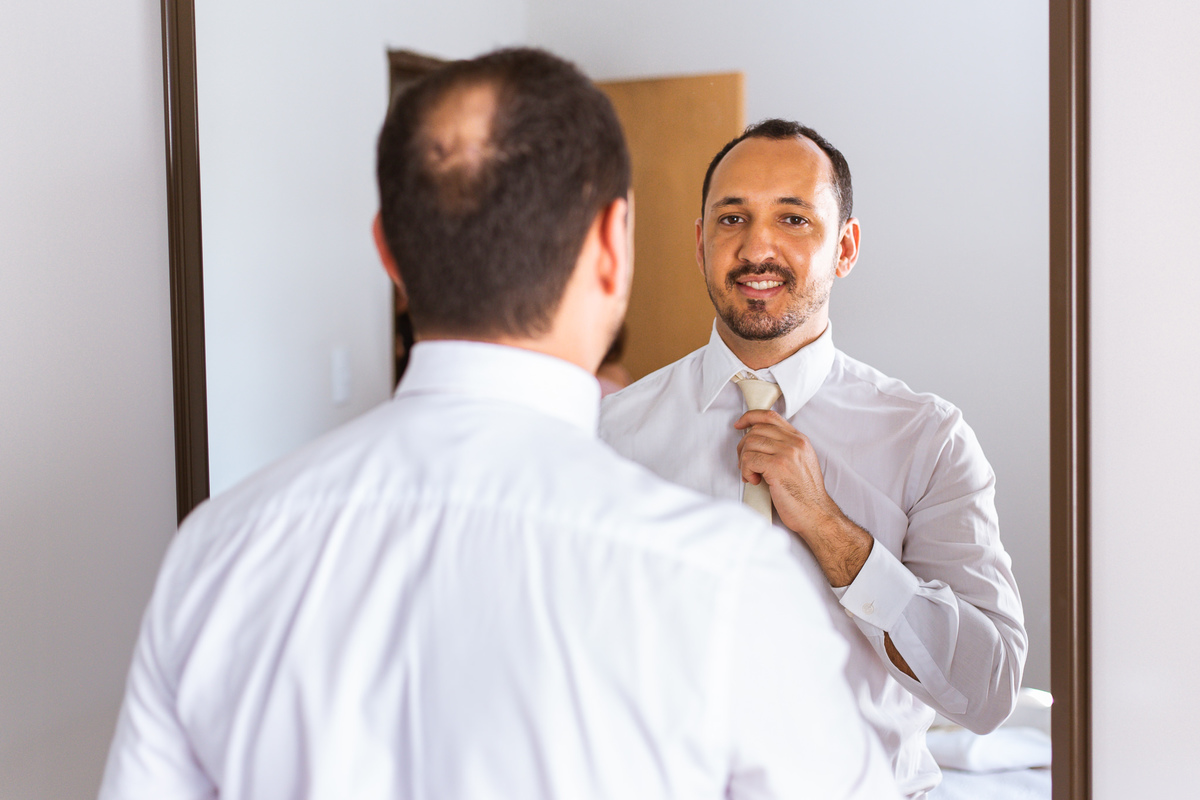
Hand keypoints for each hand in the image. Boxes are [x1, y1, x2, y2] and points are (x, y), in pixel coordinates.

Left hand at [735, 409, 871, 586]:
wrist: (816, 514)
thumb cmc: (805, 494)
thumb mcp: (800, 463)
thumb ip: (784, 448)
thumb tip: (758, 441)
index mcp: (799, 439)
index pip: (770, 416)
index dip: (750, 417)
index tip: (739, 425)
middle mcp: (794, 442)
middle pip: (756, 430)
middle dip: (743, 447)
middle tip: (746, 465)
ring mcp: (787, 453)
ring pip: (750, 444)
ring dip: (744, 462)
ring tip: (752, 475)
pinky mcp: (778, 467)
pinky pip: (749, 459)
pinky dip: (746, 471)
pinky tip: (755, 481)